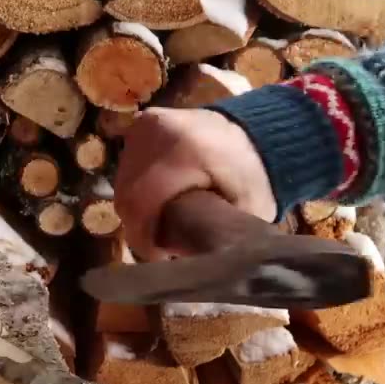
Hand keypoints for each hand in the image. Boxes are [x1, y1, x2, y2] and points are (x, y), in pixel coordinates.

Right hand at [114, 108, 275, 260]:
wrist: (261, 134)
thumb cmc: (256, 178)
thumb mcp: (242, 211)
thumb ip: (206, 233)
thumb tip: (171, 260)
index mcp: (183, 150)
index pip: (140, 202)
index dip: (142, 237)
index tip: (159, 257)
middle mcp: (156, 131)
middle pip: (128, 192)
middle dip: (140, 224)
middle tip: (161, 245)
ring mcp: (145, 124)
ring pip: (123, 180)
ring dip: (136, 206)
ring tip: (159, 223)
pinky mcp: (142, 123)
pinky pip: (128, 165)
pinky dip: (138, 186)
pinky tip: (156, 199)